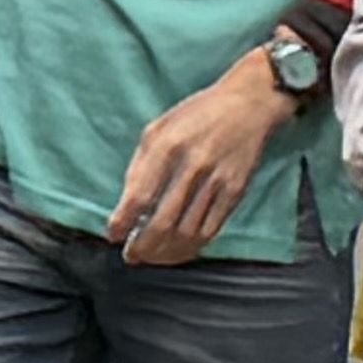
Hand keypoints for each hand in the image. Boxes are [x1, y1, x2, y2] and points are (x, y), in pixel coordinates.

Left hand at [111, 50, 293, 265]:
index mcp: (167, 145)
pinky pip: (210, 231)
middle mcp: (193, 165)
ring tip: (151, 256)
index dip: (124, 222)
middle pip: (163, 222)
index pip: (140, 196)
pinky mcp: (236, 192)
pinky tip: (177, 250)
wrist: (248, 105)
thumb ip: (141, 164)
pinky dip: (191, 247)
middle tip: (132, 255)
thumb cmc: (197, 115)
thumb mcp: (159, 127)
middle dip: (143, 246)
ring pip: (187, 233)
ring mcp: (217, 181)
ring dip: (165, 252)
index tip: (113, 236)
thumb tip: (127, 205)